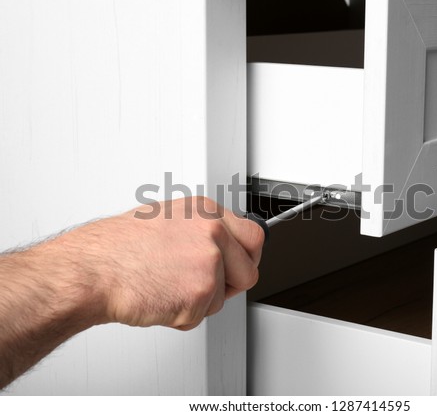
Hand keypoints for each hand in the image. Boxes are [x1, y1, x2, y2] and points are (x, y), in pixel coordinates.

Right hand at [47, 197, 264, 329]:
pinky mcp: (200, 293)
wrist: (93, 269)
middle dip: (232, 285)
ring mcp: (209, 262)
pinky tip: (160, 297)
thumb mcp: (167, 219)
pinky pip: (201, 316)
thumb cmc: (118, 247)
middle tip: (202, 285)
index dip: (248, 257)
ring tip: (167, 285)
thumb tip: (222, 244)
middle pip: (249, 271)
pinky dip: (181, 316)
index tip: (240, 265)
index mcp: (206, 211)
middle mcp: (213, 233)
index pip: (253, 236)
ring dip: (199, 302)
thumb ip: (201, 230)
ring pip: (224, 298)